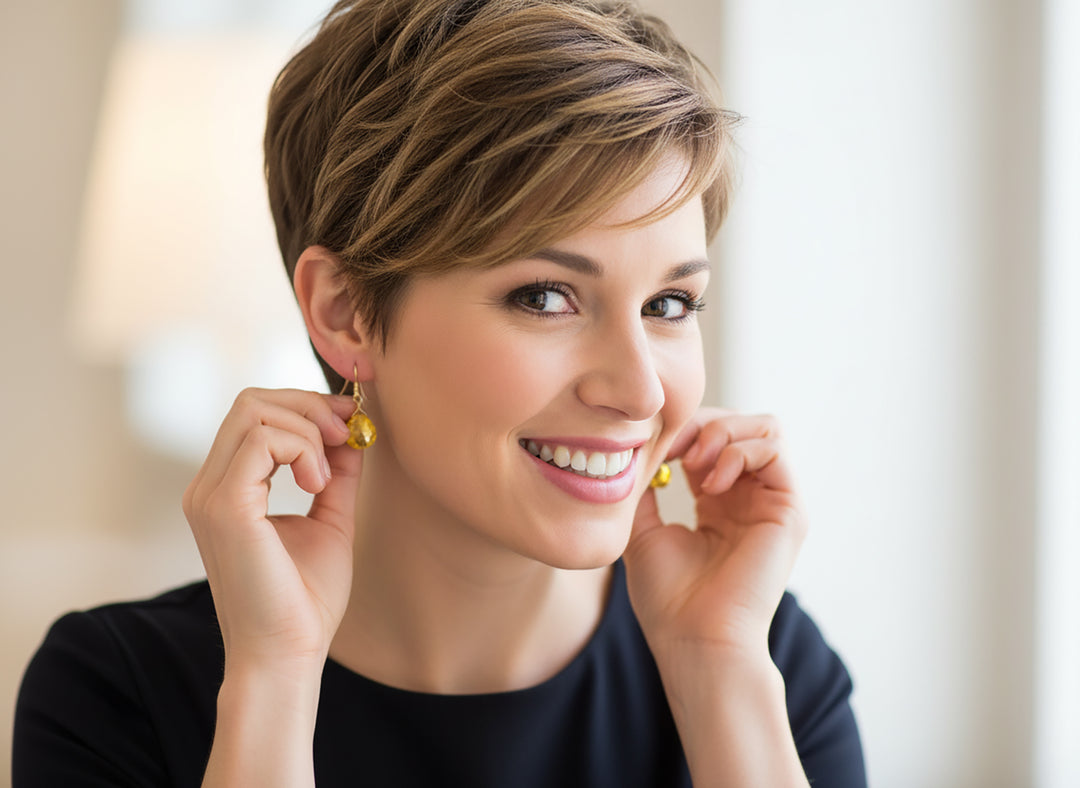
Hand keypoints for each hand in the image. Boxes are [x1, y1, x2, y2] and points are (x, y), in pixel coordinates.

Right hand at [182, 388, 361, 671]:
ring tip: (326, 477)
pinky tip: (317, 487)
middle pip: (252, 401)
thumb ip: (336, 475)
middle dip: (309, 406)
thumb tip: (353, 434)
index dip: (306, 406)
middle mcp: (208, 487)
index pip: (255, 414)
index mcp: (227, 489)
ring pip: (254, 411)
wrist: (286, 655)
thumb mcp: (329, 521)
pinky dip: (301, 449)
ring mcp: (210, 495)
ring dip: (308, 429)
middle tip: (347, 434)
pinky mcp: (224, 507)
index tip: (350, 422)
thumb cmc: (304, 601)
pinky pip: (261, 440)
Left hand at [623, 408, 806, 660]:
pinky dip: (740, 451)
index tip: (654, 443)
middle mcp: (750, 498)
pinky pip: (776, 450)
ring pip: (765, 428)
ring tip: (695, 462)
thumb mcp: (642, 532)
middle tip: (676, 449)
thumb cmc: (669, 599)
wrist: (695, 640)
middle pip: (741, 424)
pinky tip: (711, 483)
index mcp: (718, 502)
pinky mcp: (790, 511)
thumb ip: (644, 490)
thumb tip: (636, 451)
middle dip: (704, 423)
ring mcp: (773, 503)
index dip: (685, 429)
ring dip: (725, 431)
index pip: (713, 438)